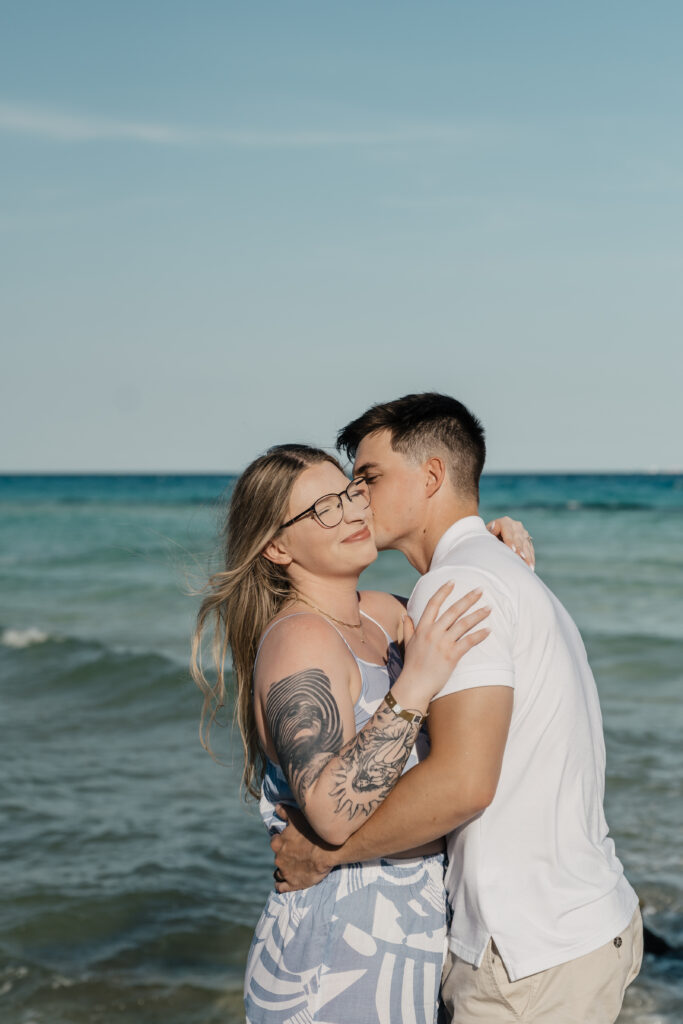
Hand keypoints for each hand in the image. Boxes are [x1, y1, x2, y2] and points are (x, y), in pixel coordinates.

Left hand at [271, 805, 335, 892]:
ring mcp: (285, 872)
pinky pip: (281, 887)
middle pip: (278, 857)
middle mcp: (278, 858)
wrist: (327, 850)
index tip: (291, 841)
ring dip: (284, 870)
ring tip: (293, 868)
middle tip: (296, 854)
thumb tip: (277, 807)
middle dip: (285, 856)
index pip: (276, 842)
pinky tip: (285, 883)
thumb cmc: (312, 831)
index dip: (283, 841)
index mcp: (278, 843)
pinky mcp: (292, 884)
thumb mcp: (297, 817)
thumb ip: (285, 812)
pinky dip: (281, 885)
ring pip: (278, 872)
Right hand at [398, 584, 490, 705]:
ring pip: (463, 624)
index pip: (433, 604)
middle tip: (481, 589)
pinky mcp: (451, 656)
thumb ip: (408, 628)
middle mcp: (433, 633)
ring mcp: (442, 644)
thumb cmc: (412, 666)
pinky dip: (479, 635)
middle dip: (468, 598)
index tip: (453, 582)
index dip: (443, 591)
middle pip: (453, 610)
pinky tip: (489, 630)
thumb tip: (406, 615)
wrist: (414, 686)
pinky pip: (468, 642)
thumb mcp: (408, 644)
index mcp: (422, 628)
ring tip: (489, 608)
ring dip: (478, 614)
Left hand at [486, 516, 534, 569]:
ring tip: (529, 567)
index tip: (512, 550)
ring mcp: (523, 532)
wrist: (493, 535)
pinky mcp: (527, 540)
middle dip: (520, 550)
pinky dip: (531, 558)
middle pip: (519, 539)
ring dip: (528, 556)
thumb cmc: (486, 536)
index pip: (508, 532)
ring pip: (526, 545)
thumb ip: (489, 532)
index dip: (510, 541)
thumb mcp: (485, 533)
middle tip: (521, 559)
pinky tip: (531, 567)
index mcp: (505, 522)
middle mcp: (516, 525)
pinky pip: (530, 550)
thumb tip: (493, 530)